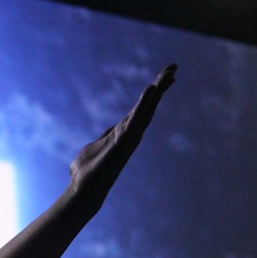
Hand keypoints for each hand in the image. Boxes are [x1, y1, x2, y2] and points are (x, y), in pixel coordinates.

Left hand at [67, 63, 175, 211]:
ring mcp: (127, 138)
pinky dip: (143, 104)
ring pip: (145, 111)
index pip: (140, 109)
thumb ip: (100, 141)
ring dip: (156, 92)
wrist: (83, 190)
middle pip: (148, 106)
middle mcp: (129, 134)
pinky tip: (150, 90)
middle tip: (173, 67)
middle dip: (160, 86)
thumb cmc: (86, 173)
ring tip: (167, 74)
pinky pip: (135, 120)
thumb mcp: (93, 149)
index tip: (164, 77)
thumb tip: (103, 139)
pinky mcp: (122, 143)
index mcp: (122, 132)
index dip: (152, 93)